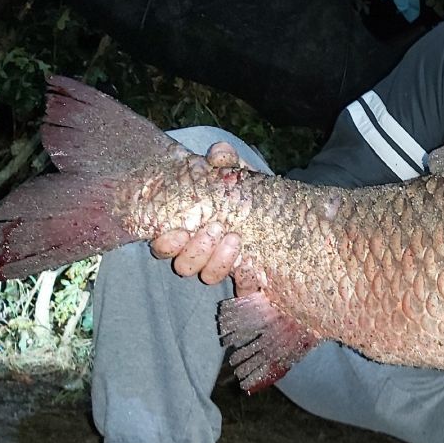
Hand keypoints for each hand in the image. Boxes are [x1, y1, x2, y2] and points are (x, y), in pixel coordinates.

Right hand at [150, 141, 244, 285]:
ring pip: (207, 276)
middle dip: (196, 250)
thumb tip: (218, 153)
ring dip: (218, 261)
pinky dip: (244, 278)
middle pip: (183, 265)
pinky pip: (240, 288)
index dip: (166, 243)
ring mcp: (223, 268)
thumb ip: (227, 162)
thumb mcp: (239, 175)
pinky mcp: (247, 280)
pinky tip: (250, 265)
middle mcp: (201, 254)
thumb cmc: (247, 194)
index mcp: (189, 231)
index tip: (181, 230)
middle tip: (215, 227)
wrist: (280, 214)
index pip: (163, 246)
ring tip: (235, 237)